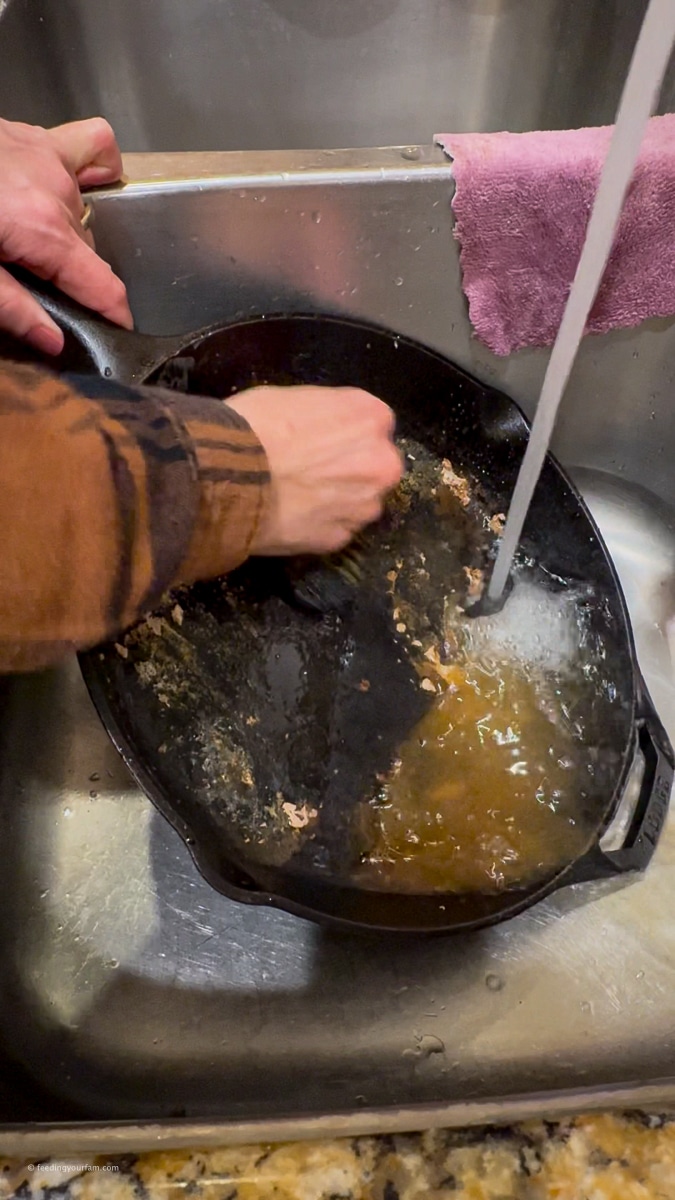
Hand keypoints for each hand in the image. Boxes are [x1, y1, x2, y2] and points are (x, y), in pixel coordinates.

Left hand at [0, 116, 132, 353]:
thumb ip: (13, 308)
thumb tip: (53, 342)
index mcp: (45, 232)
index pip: (104, 286)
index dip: (116, 315)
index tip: (118, 329)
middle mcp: (59, 193)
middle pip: (90, 251)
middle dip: (73, 272)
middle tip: (35, 281)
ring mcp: (51, 158)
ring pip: (86, 209)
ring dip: (70, 229)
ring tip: (35, 238)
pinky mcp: (36, 136)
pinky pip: (89, 146)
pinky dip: (90, 169)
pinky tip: (70, 185)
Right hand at [228, 385, 402, 554]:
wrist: (226, 477)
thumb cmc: (255, 426)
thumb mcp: (293, 396)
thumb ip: (326, 412)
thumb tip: (323, 427)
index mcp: (372, 417)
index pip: (371, 423)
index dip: (344, 431)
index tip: (321, 437)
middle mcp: (381, 463)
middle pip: (374, 465)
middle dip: (350, 468)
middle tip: (310, 469)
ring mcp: (364, 506)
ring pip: (359, 501)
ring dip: (338, 500)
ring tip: (299, 496)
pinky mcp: (340, 538)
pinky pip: (335, 528)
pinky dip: (319, 525)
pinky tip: (292, 516)